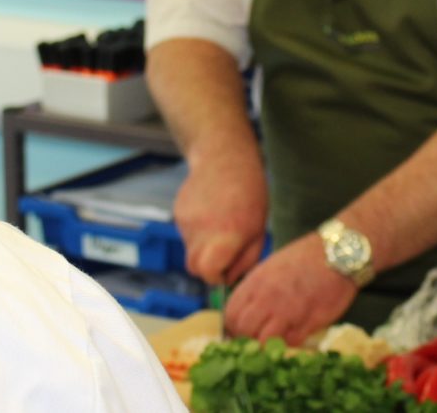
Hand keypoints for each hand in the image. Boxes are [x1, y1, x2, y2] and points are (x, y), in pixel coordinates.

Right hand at [174, 146, 267, 285]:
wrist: (224, 156)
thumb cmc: (249, 194)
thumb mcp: (258, 229)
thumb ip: (246, 259)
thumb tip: (229, 280)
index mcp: (227, 235)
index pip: (209, 273)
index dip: (217, 276)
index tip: (227, 269)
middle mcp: (202, 230)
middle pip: (194, 267)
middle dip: (208, 267)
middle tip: (224, 252)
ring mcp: (186, 221)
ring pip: (190, 249)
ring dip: (204, 246)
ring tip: (220, 223)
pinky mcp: (177, 212)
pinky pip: (186, 233)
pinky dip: (197, 231)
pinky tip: (210, 212)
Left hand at [224, 232, 355, 346]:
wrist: (337, 253)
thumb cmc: (304, 258)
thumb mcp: (271, 267)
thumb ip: (255, 290)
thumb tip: (243, 313)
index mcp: (255, 283)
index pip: (230, 315)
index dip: (233, 328)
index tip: (240, 333)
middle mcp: (267, 298)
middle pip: (244, 331)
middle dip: (247, 340)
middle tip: (257, 340)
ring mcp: (288, 311)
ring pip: (263, 341)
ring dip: (267, 345)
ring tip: (275, 342)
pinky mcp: (308, 321)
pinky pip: (290, 343)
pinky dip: (289, 344)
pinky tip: (293, 336)